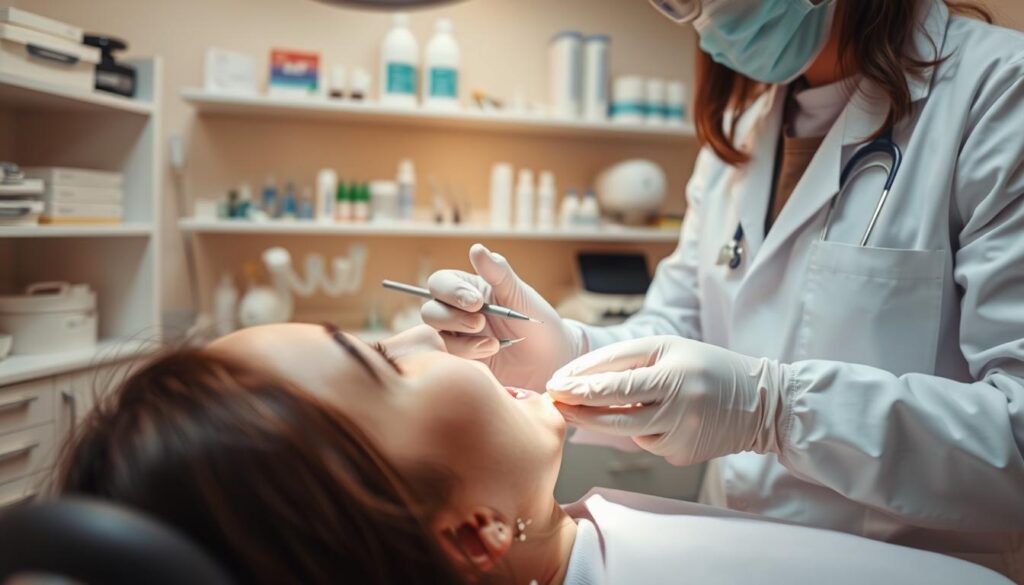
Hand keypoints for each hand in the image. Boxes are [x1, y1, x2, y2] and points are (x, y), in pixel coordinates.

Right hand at [421, 243, 583, 389]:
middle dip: (453, 318)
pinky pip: (446, 358)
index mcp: (469, 290)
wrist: (552, 360)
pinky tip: (491, 352)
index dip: (452, 291)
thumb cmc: (538, 322)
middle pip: (431, 310)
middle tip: (480, 323)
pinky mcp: (462, 361)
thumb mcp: (519, 295)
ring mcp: (458, 338)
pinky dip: (466, 356)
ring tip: (494, 344)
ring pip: (435, 336)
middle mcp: (458, 313)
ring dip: (462, 341)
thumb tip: (477, 248)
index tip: (476, 302)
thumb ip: (498, 273)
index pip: (441, 283)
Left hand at [545, 336, 788, 465]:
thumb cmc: (705, 366)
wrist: (760, 403)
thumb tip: (578, 377)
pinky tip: (652, 417)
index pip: (619, 384)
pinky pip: (646, 442)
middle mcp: (681, 408)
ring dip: (600, 422)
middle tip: (553, 403)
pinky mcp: (683, 455)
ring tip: (577, 410)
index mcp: (676, 375)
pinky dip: (639, 429)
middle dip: (580, 410)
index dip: (584, 387)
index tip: (555, 385)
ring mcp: (682, 436)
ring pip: (627, 432)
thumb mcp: (668, 349)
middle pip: (617, 416)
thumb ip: (624, 361)